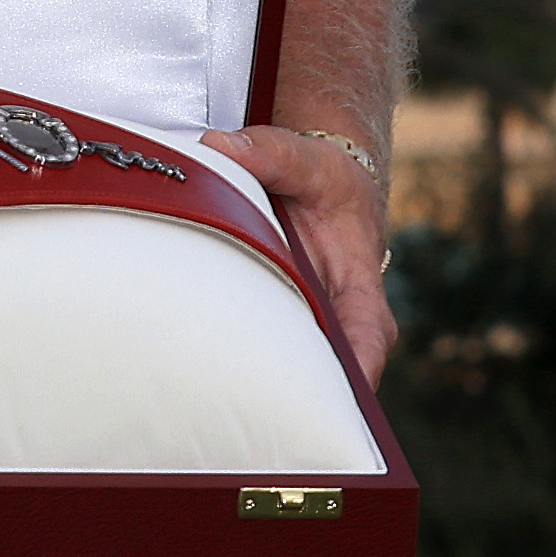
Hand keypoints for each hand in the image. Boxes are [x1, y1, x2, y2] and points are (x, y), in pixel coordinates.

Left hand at [203, 122, 393, 380]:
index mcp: (360, 293)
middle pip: (322, 380)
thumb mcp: (304, 158)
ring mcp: (308, 330)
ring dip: (252, 385)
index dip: (346, 382)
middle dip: (287, 401)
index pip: (366, 347)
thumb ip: (266, 154)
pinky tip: (189, 367)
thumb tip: (218, 149)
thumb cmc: (322, 180)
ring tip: (204, 395)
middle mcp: (339, 323)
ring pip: (285, 375)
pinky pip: (259, 355)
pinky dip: (231, 362)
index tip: (316, 404)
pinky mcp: (278, 326)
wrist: (317, 183)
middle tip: (236, 406)